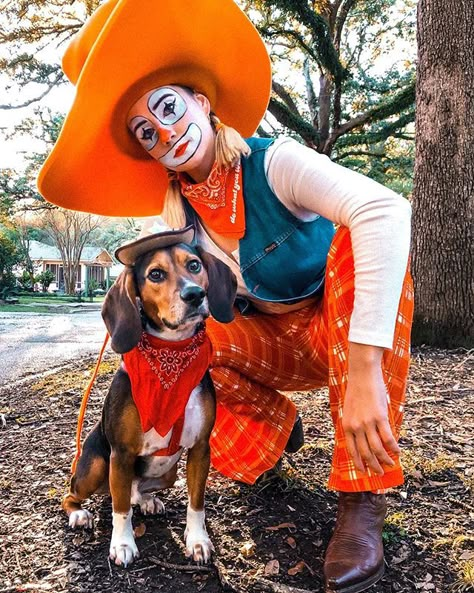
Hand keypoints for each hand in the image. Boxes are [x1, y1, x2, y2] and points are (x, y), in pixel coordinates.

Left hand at [342, 343, 399, 474]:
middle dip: (373, 466)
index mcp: (346, 425)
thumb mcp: (350, 410)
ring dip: (385, 460)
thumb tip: (363, 439)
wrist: (362, 374)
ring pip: (377, 449)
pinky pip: (388, 438)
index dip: (359, 463)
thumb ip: (354, 424)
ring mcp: (368, 423)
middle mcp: (356, 427)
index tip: (364, 472)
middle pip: (365, 453)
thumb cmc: (357, 390)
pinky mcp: (380, 417)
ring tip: (390, 465)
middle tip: (379, 474)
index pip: (352, 451)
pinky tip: (397, 452)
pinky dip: (394, 447)